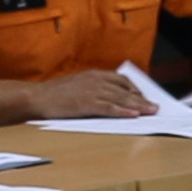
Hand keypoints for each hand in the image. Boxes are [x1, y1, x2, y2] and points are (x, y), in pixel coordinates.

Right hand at [27, 68, 156, 120]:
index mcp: (94, 75)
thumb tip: (108, 96)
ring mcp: (92, 91)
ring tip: (151, 112)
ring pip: (121, 99)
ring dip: (138, 106)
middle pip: (125, 90)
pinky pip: (109, 108)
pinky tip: (133, 115)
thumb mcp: (77, 85)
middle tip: (154, 107)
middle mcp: (96, 80)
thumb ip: (93, 88)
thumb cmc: (54, 94)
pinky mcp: (87, 104)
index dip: (135, 89)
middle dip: (141, 99)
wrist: (37, 97)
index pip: (121, 80)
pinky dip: (123, 112)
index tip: (143, 97)